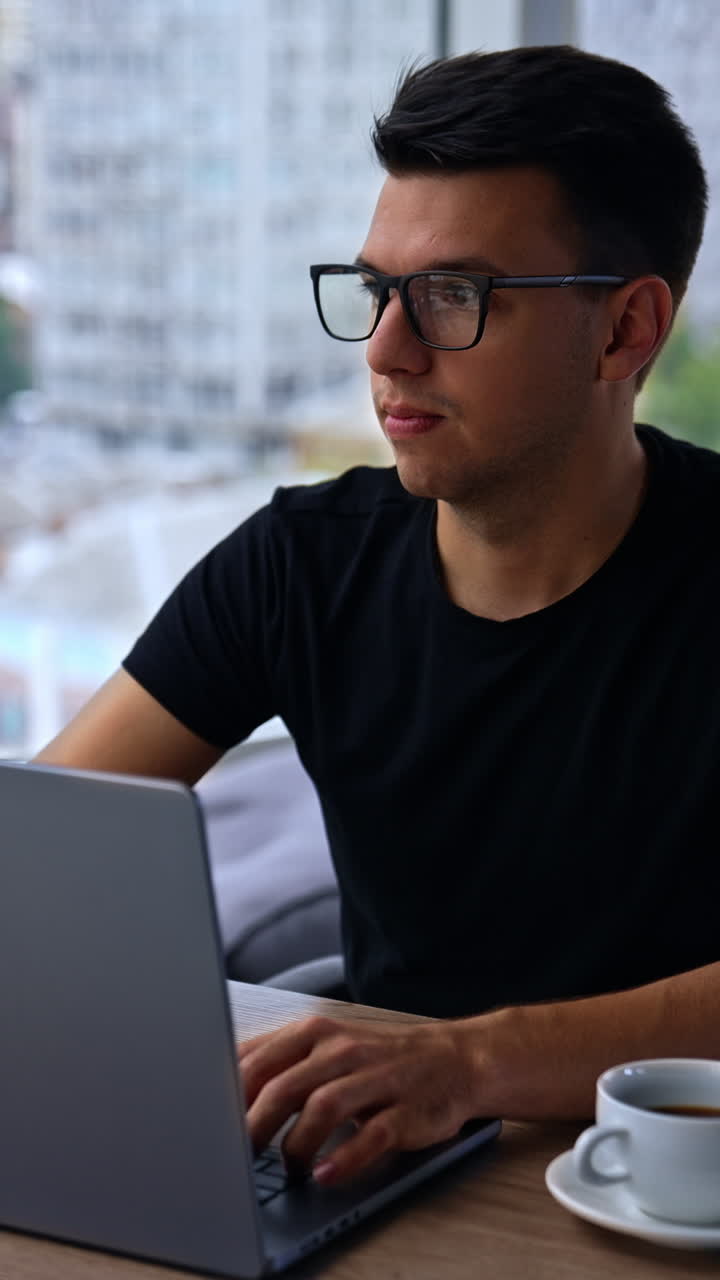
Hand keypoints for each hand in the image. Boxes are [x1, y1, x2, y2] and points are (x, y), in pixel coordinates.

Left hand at [237, 1014, 483, 1185]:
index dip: (226, 1095)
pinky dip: (345, 1158)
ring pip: (322, 1107)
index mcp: (315, 1032)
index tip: (208, 1123)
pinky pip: (371, 1135)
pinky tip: (325, 1174)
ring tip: (285, 1168)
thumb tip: (220, 1091)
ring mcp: (376, 1078)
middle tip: (234, 1159)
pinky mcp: (406, 1110)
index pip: (256, 1059)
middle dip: (251, 1127)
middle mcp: (342, 1050)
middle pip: (283, 1086)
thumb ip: (278, 1061)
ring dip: (294, 1145)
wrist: (456, 1058)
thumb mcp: (326, 1045)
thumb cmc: (379, 1058)